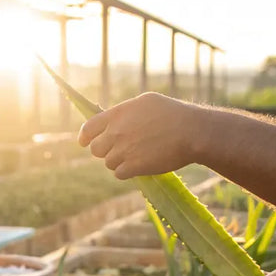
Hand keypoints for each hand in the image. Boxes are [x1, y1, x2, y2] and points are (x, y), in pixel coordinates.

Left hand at [78, 92, 204, 178]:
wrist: (190, 131)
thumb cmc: (173, 113)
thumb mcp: (145, 102)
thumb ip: (125, 111)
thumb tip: (113, 118)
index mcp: (117, 114)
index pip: (88, 128)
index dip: (85, 137)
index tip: (85, 142)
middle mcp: (116, 132)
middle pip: (96, 149)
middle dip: (105, 151)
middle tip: (120, 150)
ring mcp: (123, 150)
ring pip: (109, 163)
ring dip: (119, 162)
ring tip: (136, 156)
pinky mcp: (133, 167)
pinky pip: (119, 174)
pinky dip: (127, 172)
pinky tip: (139, 165)